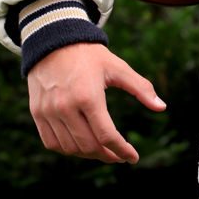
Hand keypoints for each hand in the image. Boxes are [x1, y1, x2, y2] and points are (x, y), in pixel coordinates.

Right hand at [27, 42, 164, 163]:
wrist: (54, 41)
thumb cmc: (90, 55)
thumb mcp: (118, 67)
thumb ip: (141, 87)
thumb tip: (162, 107)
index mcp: (88, 96)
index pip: (107, 136)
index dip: (123, 150)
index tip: (133, 157)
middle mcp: (65, 107)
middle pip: (89, 146)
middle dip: (107, 155)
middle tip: (119, 155)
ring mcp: (48, 111)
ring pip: (70, 148)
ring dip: (88, 155)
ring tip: (103, 150)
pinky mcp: (37, 113)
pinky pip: (52, 143)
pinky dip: (67, 150)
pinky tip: (81, 146)